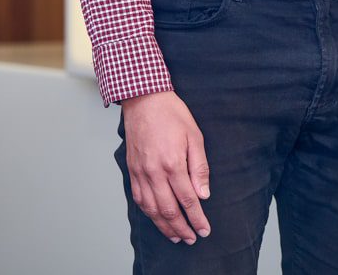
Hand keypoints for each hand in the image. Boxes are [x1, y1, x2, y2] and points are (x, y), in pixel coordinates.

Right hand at [121, 90, 210, 245]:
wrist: (144, 99)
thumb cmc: (171, 114)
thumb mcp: (194, 135)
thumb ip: (199, 167)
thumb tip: (203, 194)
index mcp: (173, 163)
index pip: (188, 200)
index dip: (197, 218)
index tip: (204, 229)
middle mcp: (154, 172)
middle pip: (168, 211)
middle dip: (182, 228)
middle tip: (192, 238)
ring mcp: (141, 172)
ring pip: (152, 209)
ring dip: (164, 227)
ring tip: (176, 236)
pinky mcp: (132, 170)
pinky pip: (139, 199)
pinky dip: (148, 213)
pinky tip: (156, 219)